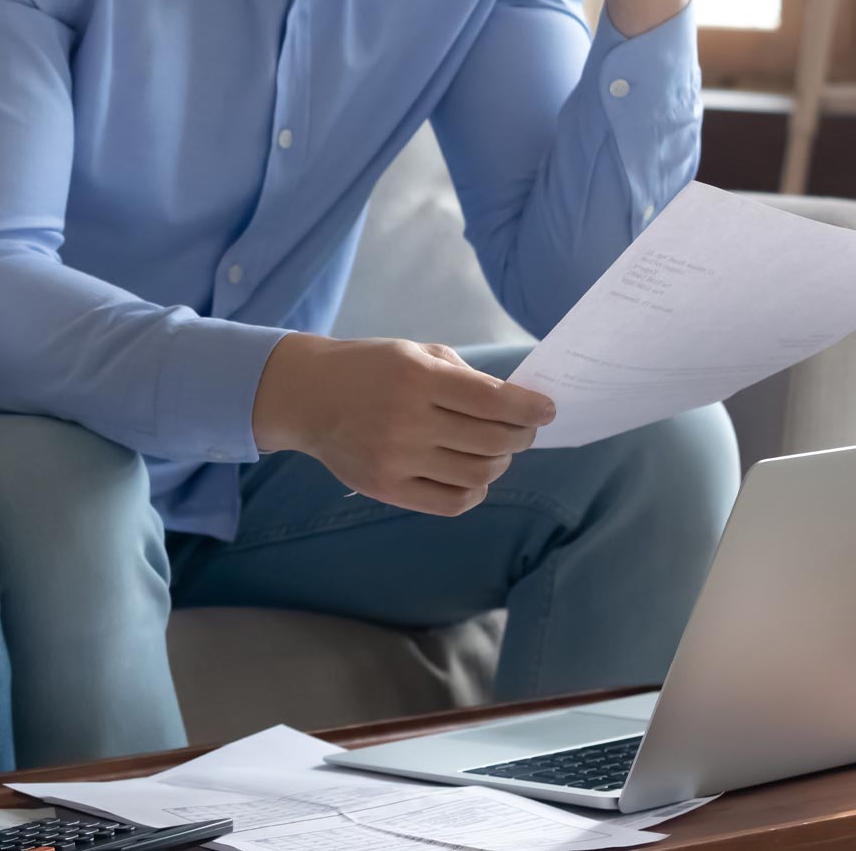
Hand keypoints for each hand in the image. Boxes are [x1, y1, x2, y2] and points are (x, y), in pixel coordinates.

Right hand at [250, 335, 554, 515]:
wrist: (308, 396)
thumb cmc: (370, 369)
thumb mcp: (415, 353)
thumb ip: (465, 376)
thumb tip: (517, 404)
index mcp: (417, 378)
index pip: (493, 401)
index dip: (530, 408)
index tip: (547, 410)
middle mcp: (407, 420)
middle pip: (493, 442)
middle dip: (520, 436)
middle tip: (521, 430)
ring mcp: (396, 459)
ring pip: (478, 474)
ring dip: (500, 462)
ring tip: (494, 451)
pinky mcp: (386, 489)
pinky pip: (452, 502)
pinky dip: (475, 490)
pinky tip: (471, 474)